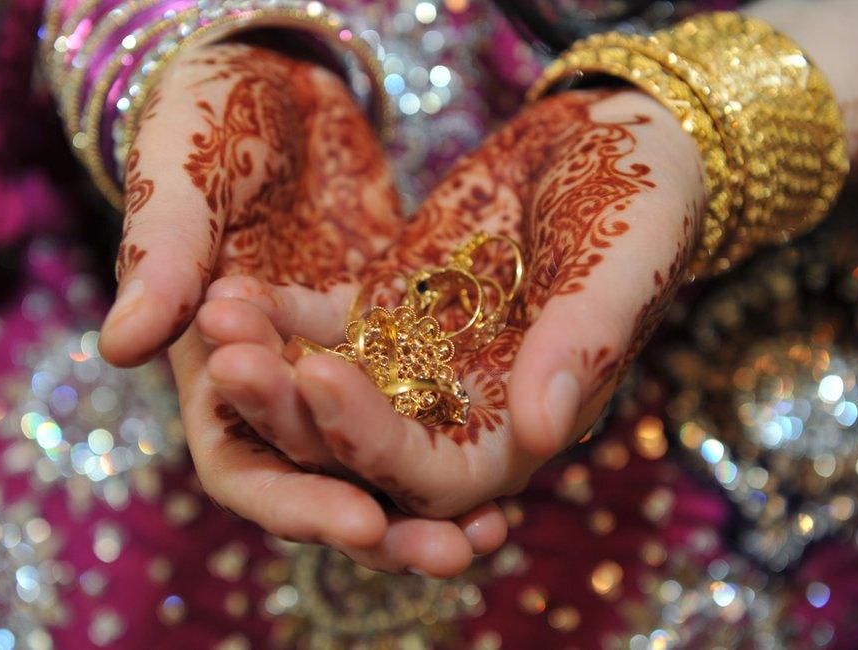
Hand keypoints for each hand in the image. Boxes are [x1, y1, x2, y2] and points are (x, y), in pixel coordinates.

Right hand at [98, 43, 505, 575]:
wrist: (274, 75)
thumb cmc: (206, 116)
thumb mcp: (183, 176)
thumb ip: (163, 256)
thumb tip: (120, 347)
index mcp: (205, 365)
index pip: (242, 464)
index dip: (297, 503)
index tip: (361, 523)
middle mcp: (272, 381)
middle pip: (320, 478)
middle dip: (381, 521)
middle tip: (450, 554)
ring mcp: (332, 356)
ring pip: (377, 449)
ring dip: (427, 494)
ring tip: (491, 530)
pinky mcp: (384, 328)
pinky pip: (421, 388)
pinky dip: (455, 420)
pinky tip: (520, 445)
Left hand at [200, 88, 704, 518]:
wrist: (611, 136)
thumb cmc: (641, 200)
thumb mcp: (620, 263)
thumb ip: (583, 344)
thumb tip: (544, 431)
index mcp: (525, 426)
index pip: (439, 480)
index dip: (377, 445)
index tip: (321, 375)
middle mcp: (462, 411)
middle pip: (363, 450)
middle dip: (296, 416)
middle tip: (231, 365)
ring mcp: (420, 363)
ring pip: (330, 392)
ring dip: (270, 367)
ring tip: (216, 322)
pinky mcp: (390, 312)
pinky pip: (324, 329)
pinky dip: (279, 315)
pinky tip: (230, 290)